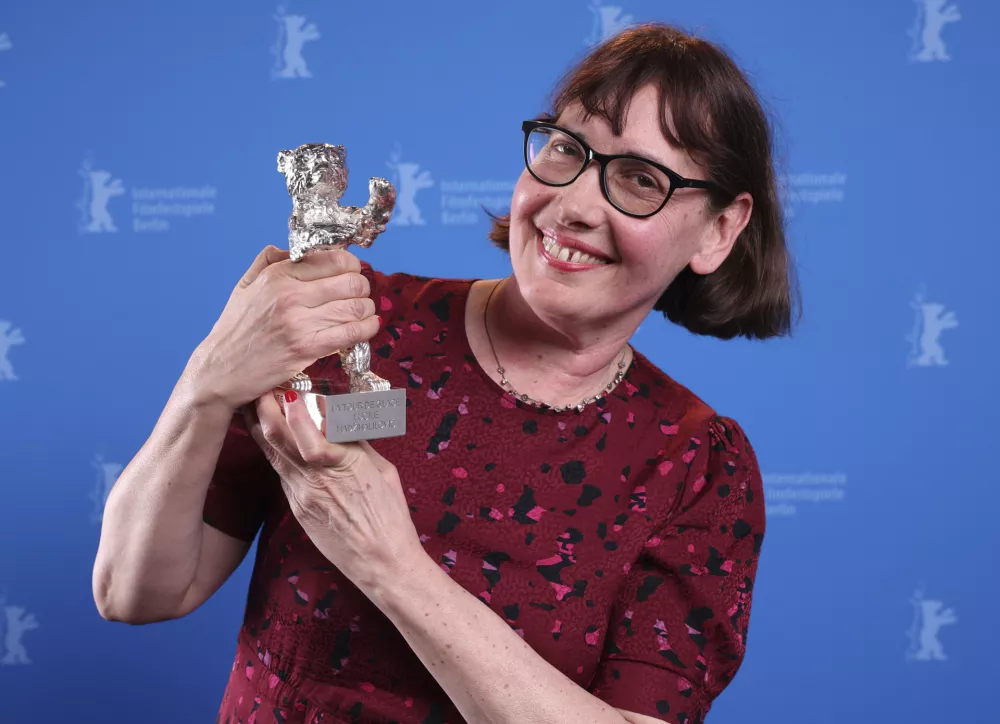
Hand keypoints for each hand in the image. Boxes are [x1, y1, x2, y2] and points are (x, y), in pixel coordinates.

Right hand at [189, 245, 379, 409]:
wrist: (221, 370)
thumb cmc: (235, 329)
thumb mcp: (245, 285)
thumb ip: (269, 261)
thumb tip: (294, 249)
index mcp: (278, 275)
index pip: (334, 259)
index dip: (352, 266)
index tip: (351, 274)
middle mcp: (290, 294)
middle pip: (351, 283)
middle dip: (363, 288)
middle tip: (359, 295)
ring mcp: (299, 322)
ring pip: (356, 307)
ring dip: (367, 310)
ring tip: (364, 313)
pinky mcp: (307, 347)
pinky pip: (351, 333)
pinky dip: (367, 328)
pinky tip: (368, 327)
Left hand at [244, 388, 422, 589]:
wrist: (382, 563)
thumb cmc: (391, 517)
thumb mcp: (382, 471)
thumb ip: (357, 444)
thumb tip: (341, 419)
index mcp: (344, 466)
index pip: (309, 434)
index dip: (293, 410)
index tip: (289, 389)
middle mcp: (317, 479)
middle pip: (279, 440)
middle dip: (265, 410)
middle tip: (260, 388)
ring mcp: (302, 496)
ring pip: (273, 455)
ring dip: (262, 427)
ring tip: (256, 404)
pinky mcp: (297, 509)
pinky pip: (281, 474)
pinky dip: (275, 451)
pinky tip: (271, 437)